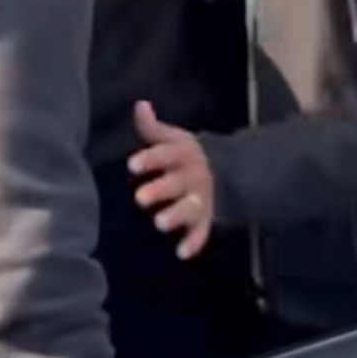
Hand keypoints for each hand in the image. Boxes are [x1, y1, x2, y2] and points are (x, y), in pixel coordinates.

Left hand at [130, 101, 214, 259]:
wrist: (224, 171)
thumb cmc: (185, 155)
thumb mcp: (173, 138)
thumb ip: (152, 127)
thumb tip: (140, 105)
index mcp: (183, 154)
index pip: (166, 154)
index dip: (151, 159)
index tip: (132, 165)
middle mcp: (193, 176)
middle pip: (177, 183)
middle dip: (160, 190)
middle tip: (139, 198)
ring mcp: (201, 198)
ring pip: (189, 207)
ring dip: (176, 215)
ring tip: (159, 223)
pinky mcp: (206, 218)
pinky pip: (202, 232)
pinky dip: (194, 242)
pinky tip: (182, 252)